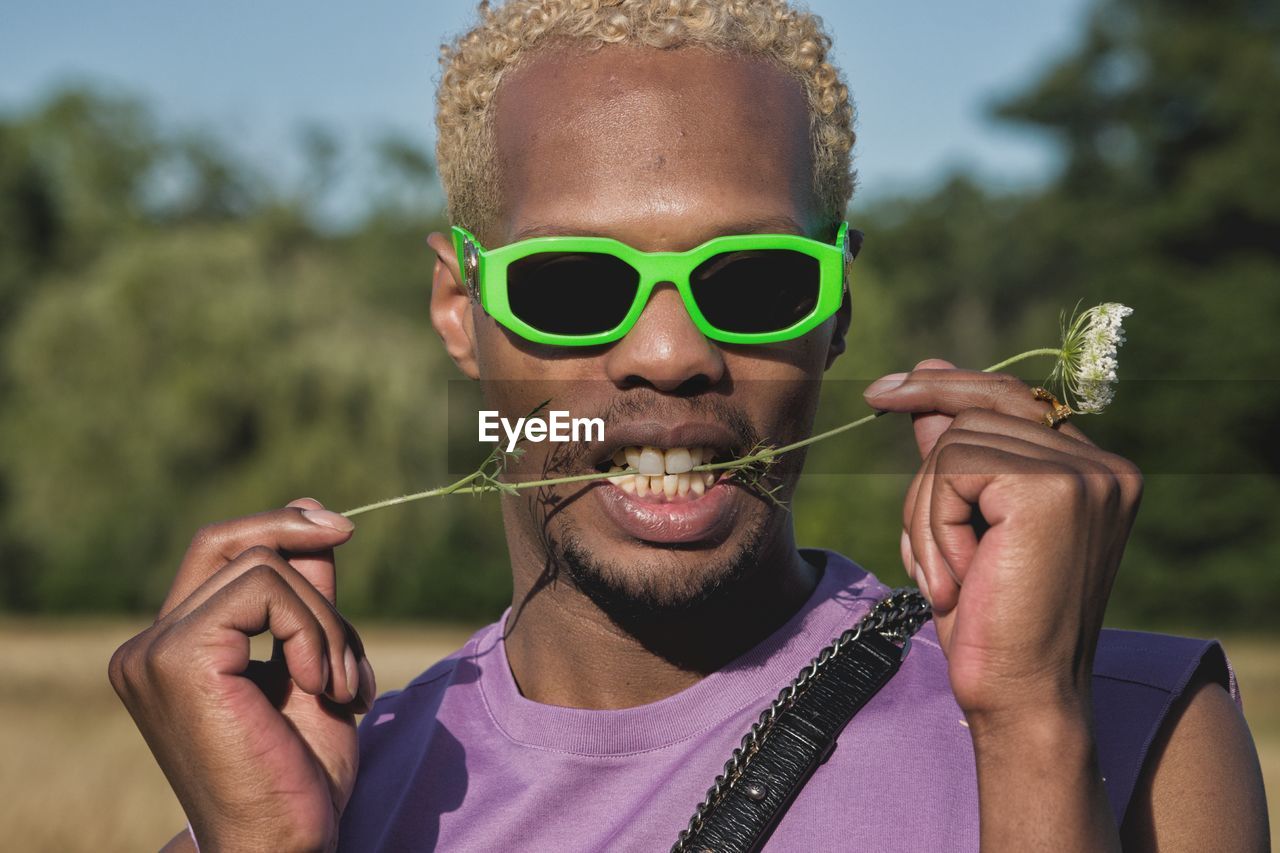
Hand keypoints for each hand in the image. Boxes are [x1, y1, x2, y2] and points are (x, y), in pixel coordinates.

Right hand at [109, 498, 374, 851]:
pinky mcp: (179, 658)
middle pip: (230, 542)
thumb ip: (305, 597)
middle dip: (301, 540)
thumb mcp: (312, 663)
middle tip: (348, 537)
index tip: (341, 528)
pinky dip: (314, 630)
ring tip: (343, 684)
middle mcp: (147, 646)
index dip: (278, 526)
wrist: (284, 845)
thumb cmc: (299, 774)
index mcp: (170, 650)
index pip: (216, 552)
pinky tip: (322, 686)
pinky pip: (266, 589)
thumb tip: (310, 514)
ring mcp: (155, 652)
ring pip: (263, 567)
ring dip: (326, 621)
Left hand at [864, 359, 1143, 723]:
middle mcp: (1104, 468)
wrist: (1021, 697)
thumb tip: (926, 379)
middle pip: (987, 404)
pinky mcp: (1054, 490)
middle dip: (926, 422)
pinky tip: (958, 578)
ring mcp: (1086, 475)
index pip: (1017, 400)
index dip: (952, 386)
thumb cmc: (990, 623)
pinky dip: (934, 523)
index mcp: (1095, 475)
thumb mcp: (963, 524)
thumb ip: (955, 454)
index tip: (894, 386)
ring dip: (927, 510)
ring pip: (957, 441)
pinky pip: (954, 469)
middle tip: (876, 397)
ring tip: (947, 574)